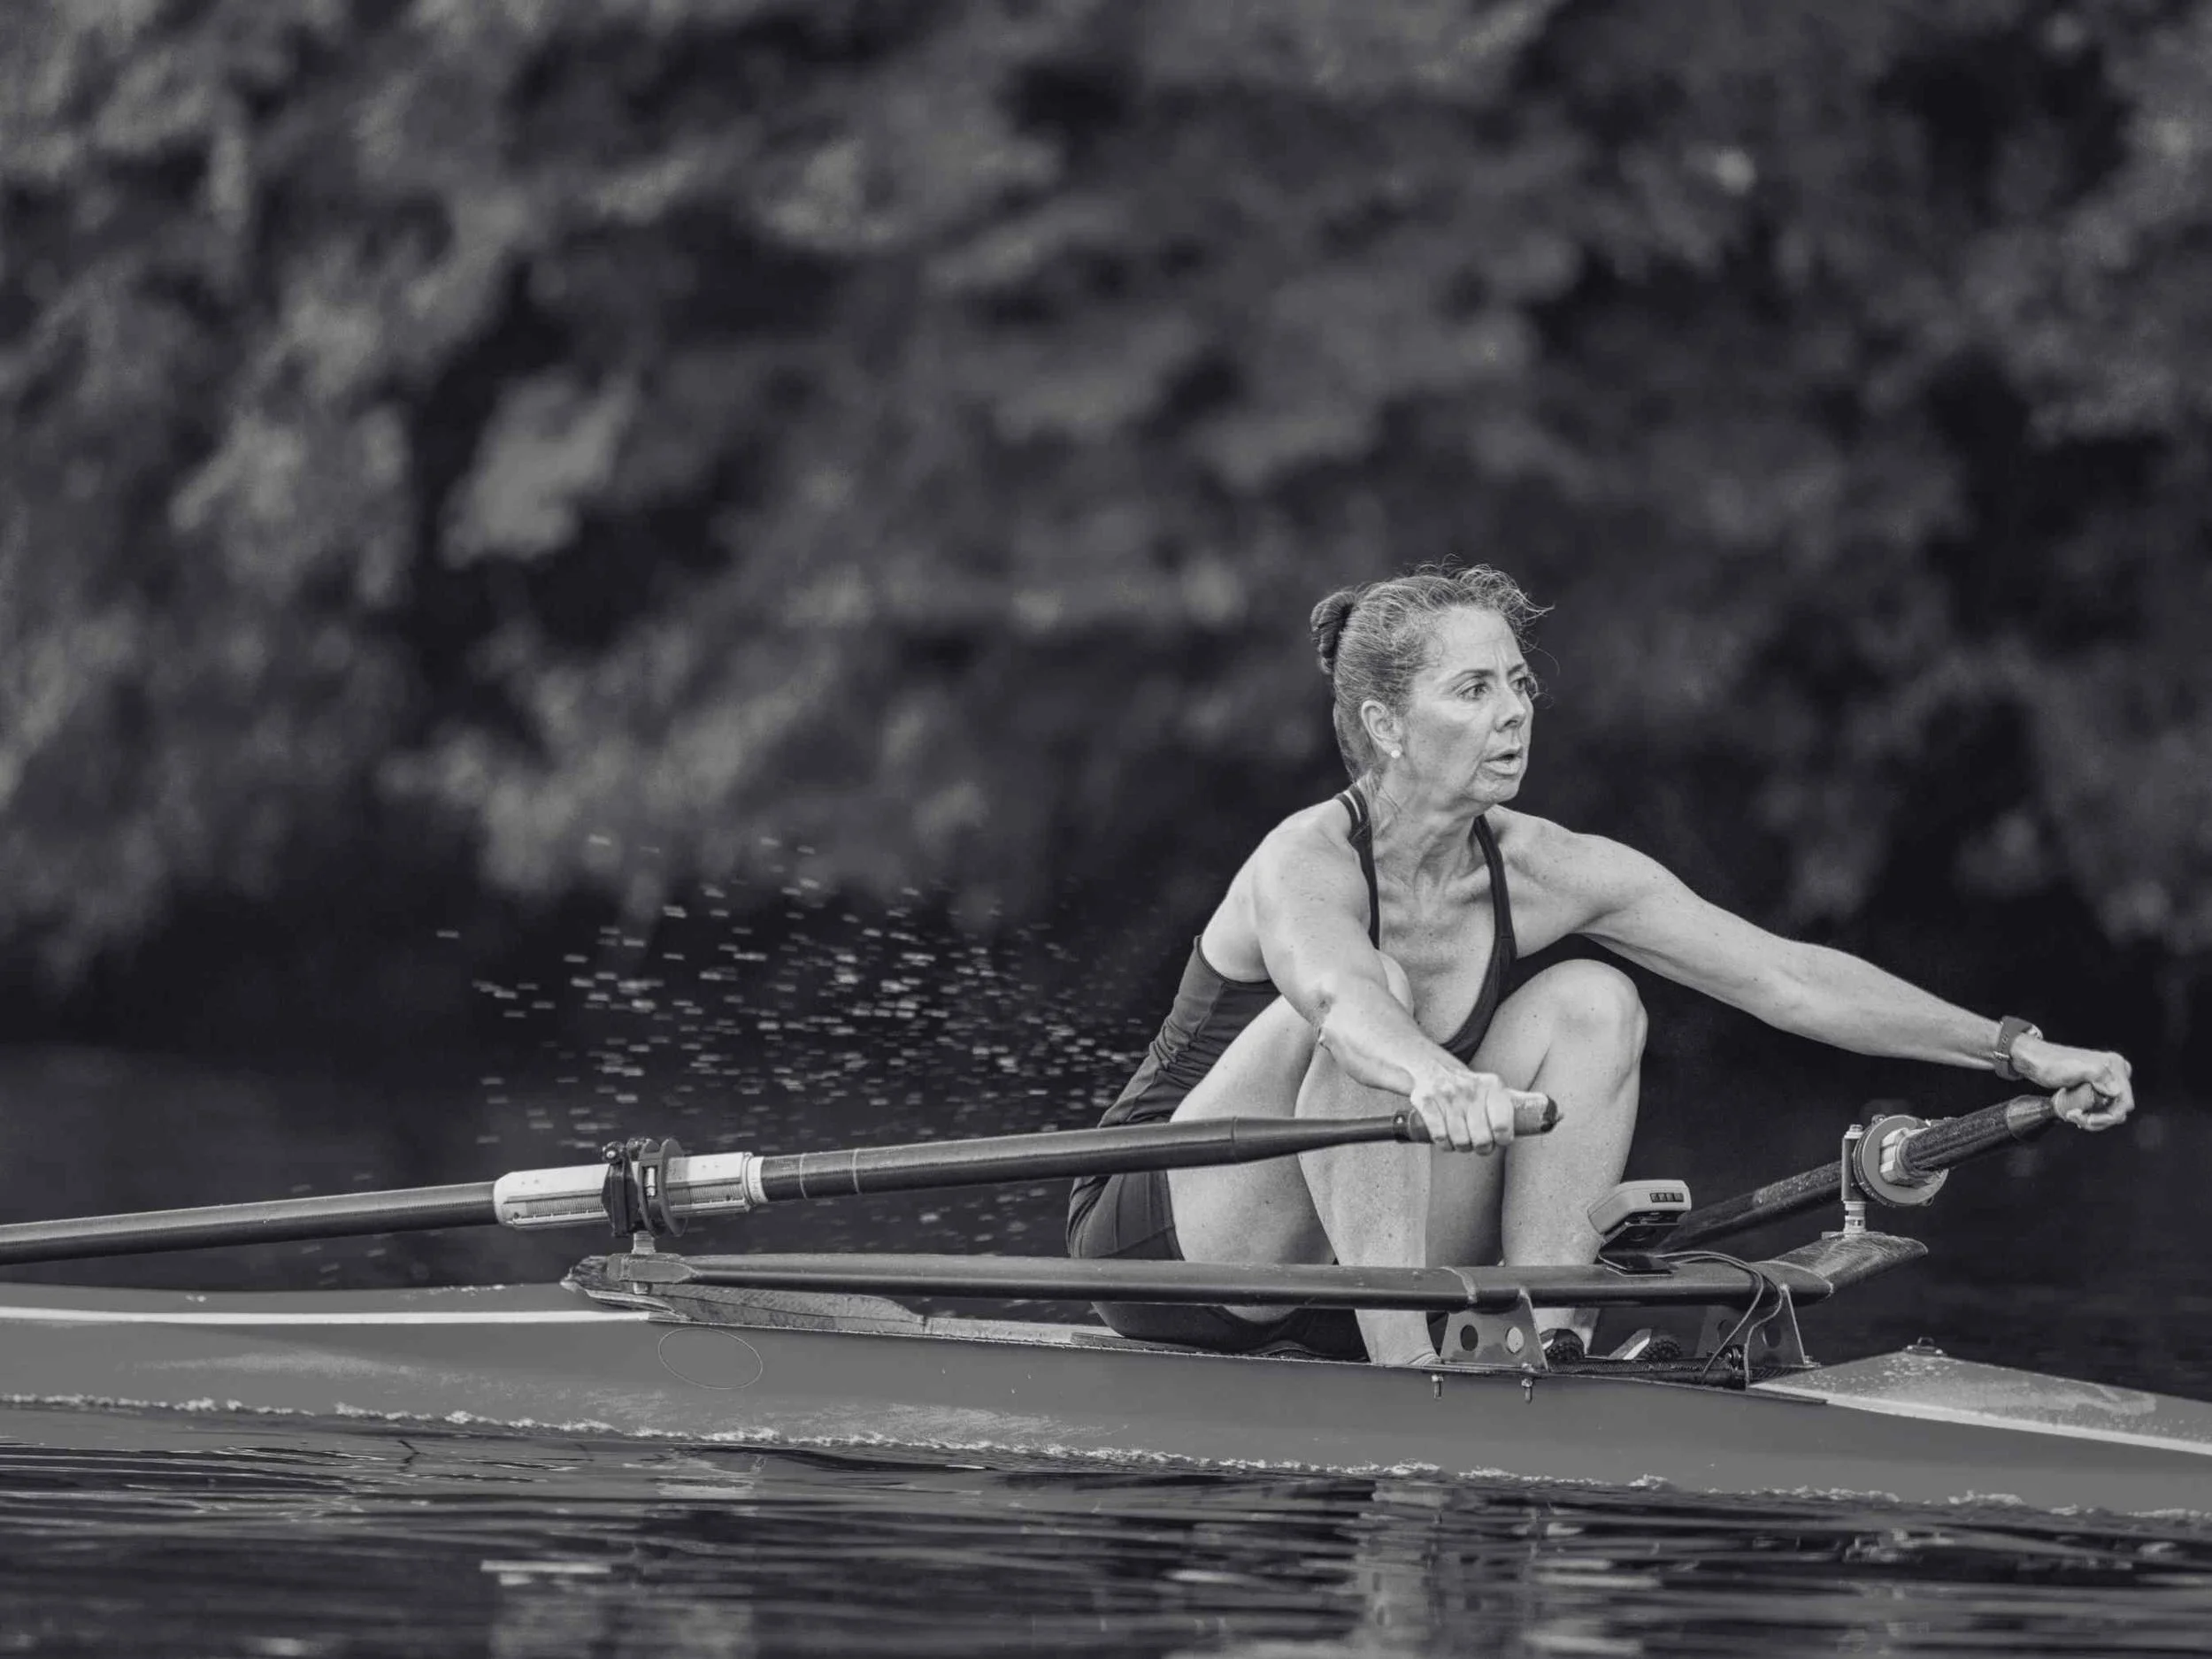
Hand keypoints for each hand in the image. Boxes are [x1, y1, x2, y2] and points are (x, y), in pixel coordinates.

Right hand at [1405, 1064, 1538, 1154]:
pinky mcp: (1425, 1101)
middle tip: (1480, 1143)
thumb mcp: (1499, 1091)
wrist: (1433, 1068)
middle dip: (1481, 1147)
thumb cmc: (1474, 1089)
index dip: (1501, 1140)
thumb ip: (1527, 1103)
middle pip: (1481, 1139)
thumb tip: (1559, 1115)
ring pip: (1459, 1140)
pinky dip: (1444, 1144)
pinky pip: (1439, 1135)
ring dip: (1462, 1147)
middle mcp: (1470, 1089)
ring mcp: (1446, 1095)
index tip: (1499, 1139)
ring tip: (1463, 1140)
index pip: (1503, 1127)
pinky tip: (1446, 1139)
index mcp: (1493, 1086)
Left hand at [2011, 1036, 2133, 1130]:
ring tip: (2074, 1115)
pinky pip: (2102, 1108)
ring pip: (2110, 1111)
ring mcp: (2106, 1082)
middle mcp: (2115, 1074)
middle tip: (2078, 1117)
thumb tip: (2117, 1090)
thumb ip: (2099, 1075)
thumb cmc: (2051, 1063)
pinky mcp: (2096, 1089)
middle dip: (2100, 1118)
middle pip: (2119, 1109)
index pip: (2125, 1101)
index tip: (2089, 1118)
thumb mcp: (2076, 1068)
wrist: (2035, 1061)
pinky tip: (2077, 1114)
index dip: (2109, 1115)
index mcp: (2116, 1067)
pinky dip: (2091, 1115)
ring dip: (2094, 1118)